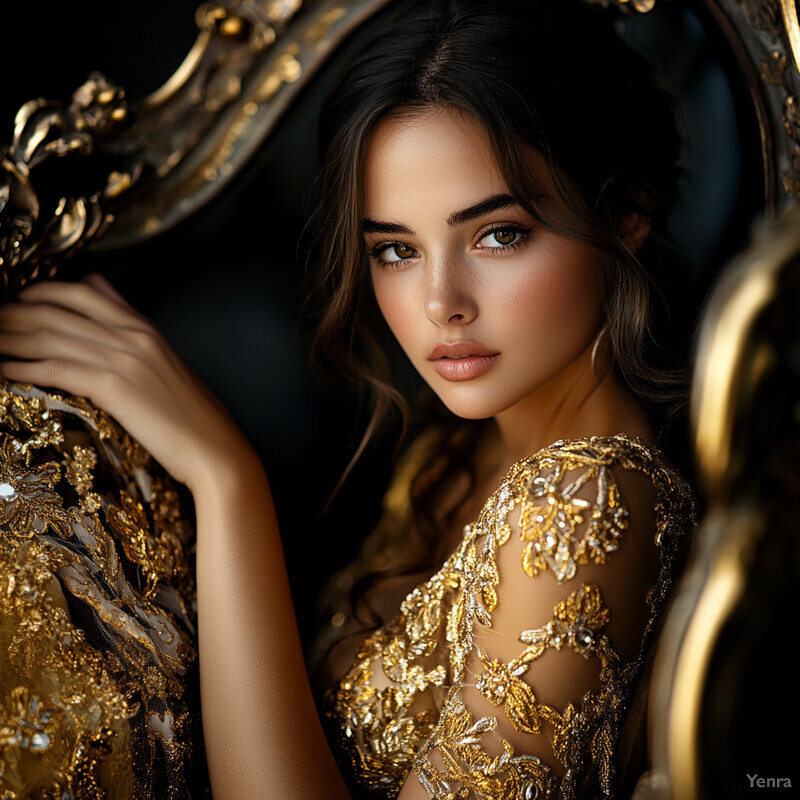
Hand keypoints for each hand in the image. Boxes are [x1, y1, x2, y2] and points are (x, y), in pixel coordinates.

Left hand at [0, 274, 256, 491]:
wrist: (214, 447)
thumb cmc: (191, 414)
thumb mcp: (163, 360)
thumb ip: (129, 321)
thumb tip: (98, 284)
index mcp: (144, 328)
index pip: (82, 293)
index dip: (41, 292)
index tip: (17, 300)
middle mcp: (131, 336)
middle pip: (57, 313)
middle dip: (14, 314)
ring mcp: (123, 359)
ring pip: (50, 337)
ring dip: (9, 338)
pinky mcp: (115, 387)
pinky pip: (57, 368)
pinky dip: (23, 367)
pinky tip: (3, 370)